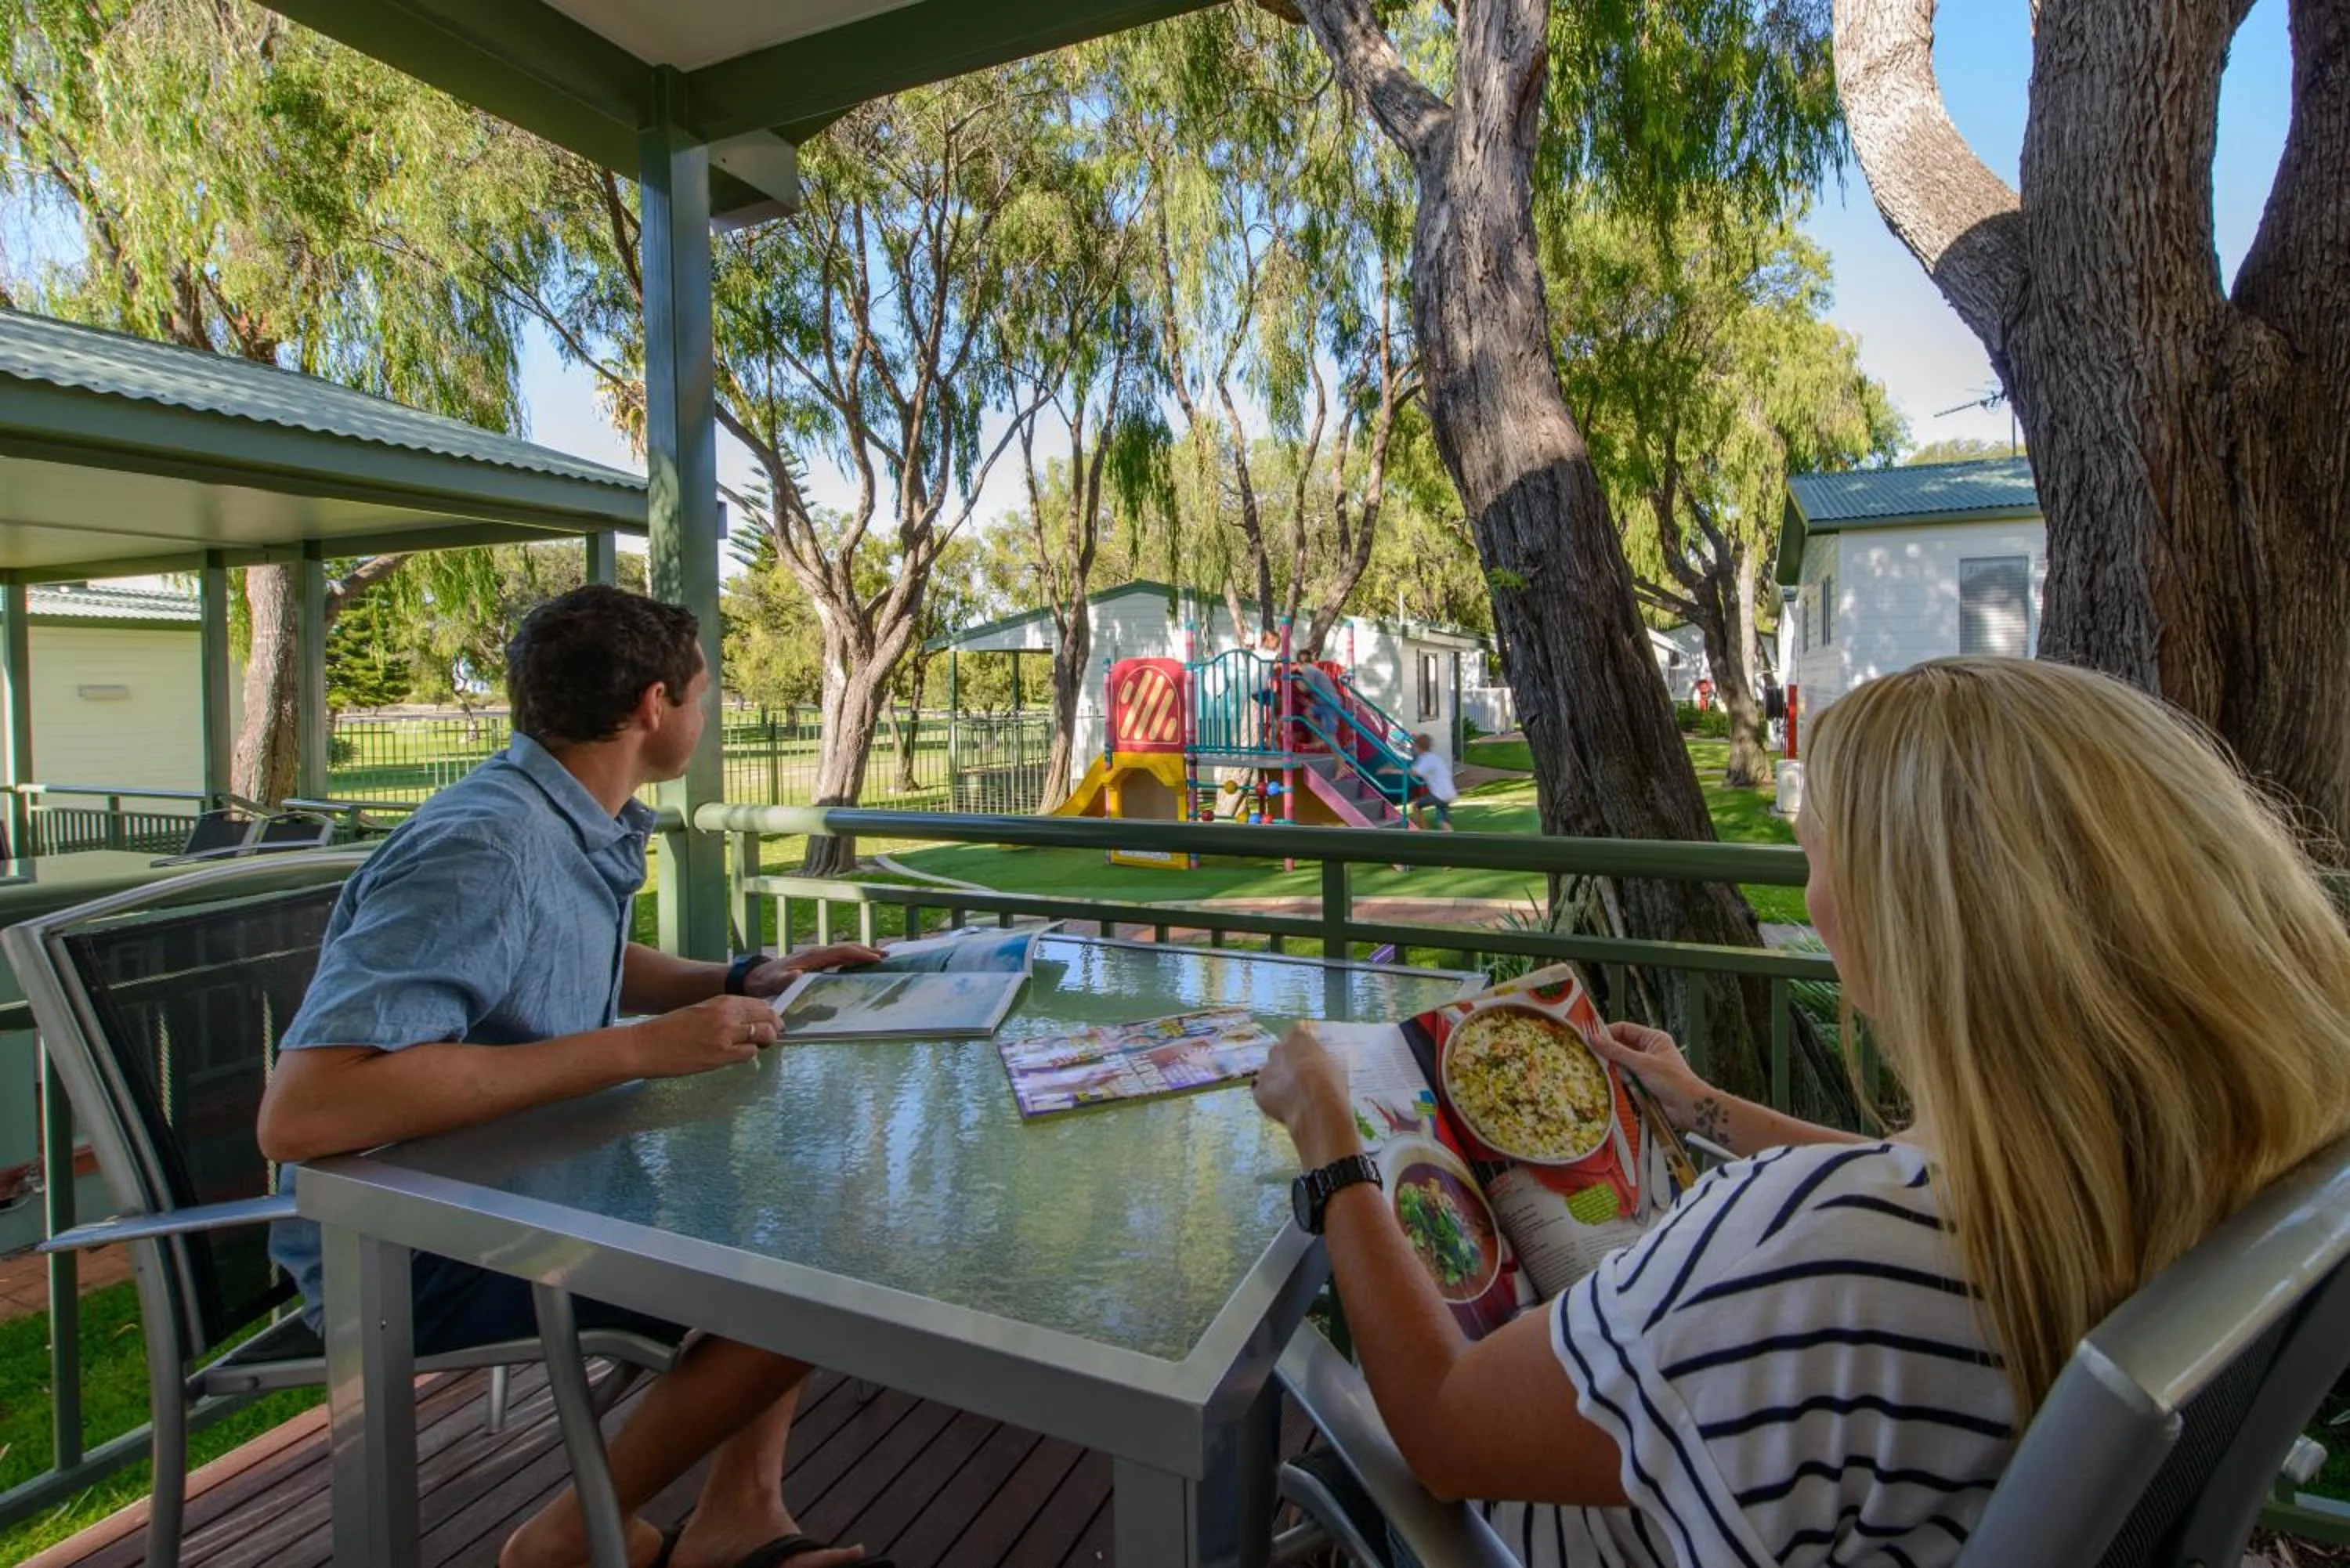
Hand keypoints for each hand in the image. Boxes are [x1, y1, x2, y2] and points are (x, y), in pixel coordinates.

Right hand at [628, 995, 779, 1076]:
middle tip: (772, 1035)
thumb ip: (724, 1013)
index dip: (769, 1014)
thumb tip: (747, 1021)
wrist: (646, 1046)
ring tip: (756, 1046)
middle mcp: (727, 1015)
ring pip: (764, 1035)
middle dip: (774, 1026)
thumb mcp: (700, 1011)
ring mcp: (726, 1035)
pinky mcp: (721, 1055)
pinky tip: (737, 1055)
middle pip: (767, 1017)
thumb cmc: (668, 1030)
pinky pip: (749, 1053)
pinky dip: (748, 1054)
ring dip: (763, 1042)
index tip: (771, 1021)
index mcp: (721, 1001)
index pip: (759, 1004)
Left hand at [738, 944, 886, 998]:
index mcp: (811, 957)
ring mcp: (815, 957)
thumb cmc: (763, 981)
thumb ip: (784, 979)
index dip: (859, 954)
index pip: (840, 952)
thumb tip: (798, 975)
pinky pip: (838, 958)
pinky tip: (859, 964)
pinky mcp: (814, 963)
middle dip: (867, 950)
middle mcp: (815, 954)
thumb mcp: (772, 981)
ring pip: (844, 951)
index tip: (877, 959)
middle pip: (846, 948)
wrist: (752, 977)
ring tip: (881, 957)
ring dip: (862, 952)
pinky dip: (852, 958)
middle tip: (888, 955)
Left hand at [1253, 1025, 1361, 1167]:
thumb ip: (1322, 1061)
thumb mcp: (1334, 1066)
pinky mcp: (1259, 1091)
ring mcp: (1265, 1070)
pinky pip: (1264, 1092)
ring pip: (1270, 1073)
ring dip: (1278, 1080)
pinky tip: (1284, 1108)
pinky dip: (1271, 1098)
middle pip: (1279, 1052)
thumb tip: (1321, 1066)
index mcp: (1297, 1038)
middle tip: (1300, 1077)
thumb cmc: (1330, 1084)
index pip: (1297, 1033)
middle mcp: (1277, 1050)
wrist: (1315, 1107)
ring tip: (1293, 1097)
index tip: (1308, 1054)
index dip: (1302, 1045)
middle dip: (1287, 1062)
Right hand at [1588, 1021, 1708, 1131]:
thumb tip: (1594, 1039)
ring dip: (1612, 1068)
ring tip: (1596, 1071)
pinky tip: (1607, 1083)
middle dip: (1607, 1052)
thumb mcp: (1642, 1063)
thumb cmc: (1673, 1081)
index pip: (1625, 1029)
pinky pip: (1624, 1079)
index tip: (1590, 1039)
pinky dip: (1617, 1081)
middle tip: (1589, 1056)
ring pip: (1621, 1064)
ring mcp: (1646, 1068)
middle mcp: (1649, 1051)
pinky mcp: (1643, 1084)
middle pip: (1621, 1047)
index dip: (1607, 1033)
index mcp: (1653, 1039)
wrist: (1688, 1108)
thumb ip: (1617, 1052)